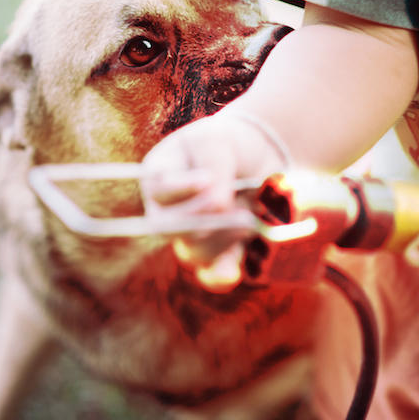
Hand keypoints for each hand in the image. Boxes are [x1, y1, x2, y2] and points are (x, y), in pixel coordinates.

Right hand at [141, 111, 286, 290]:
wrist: (261, 159)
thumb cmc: (231, 145)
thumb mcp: (219, 143)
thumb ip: (214, 169)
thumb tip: (217, 206)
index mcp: (159, 176)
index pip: (156, 189)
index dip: (179, 188)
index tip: (207, 178)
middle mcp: (166, 210)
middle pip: (166, 228)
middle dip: (201, 217)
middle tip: (235, 202)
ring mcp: (189, 236)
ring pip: (192, 252)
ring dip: (223, 237)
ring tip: (249, 216)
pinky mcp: (215, 254)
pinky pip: (210, 276)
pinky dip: (223, 274)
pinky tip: (234, 269)